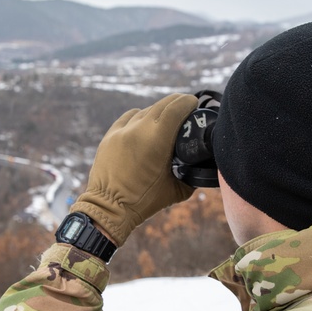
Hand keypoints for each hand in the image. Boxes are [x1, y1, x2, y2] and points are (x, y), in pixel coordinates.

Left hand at [70, 93, 199, 245]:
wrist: (109, 208)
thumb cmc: (144, 201)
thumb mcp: (177, 189)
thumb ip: (192, 173)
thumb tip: (203, 164)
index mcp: (157, 140)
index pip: (176, 108)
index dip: (188, 102)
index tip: (194, 103)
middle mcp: (138, 129)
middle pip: (162, 105)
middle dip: (176, 103)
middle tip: (186, 108)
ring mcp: (121, 131)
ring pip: (145, 110)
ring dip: (158, 112)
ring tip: (166, 120)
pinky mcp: (110, 135)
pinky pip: (129, 117)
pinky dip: (140, 117)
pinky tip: (145, 125)